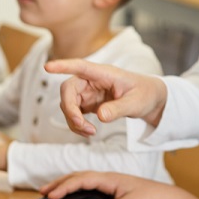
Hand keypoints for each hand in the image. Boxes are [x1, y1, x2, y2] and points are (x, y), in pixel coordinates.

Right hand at [40, 171, 192, 198]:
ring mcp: (110, 185)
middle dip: (60, 183)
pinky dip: (76, 193)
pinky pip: (89, 190)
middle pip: (79, 177)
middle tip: (43, 192)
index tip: (51, 194)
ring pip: (83, 183)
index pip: (82, 178)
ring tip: (51, 194)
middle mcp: (109, 179)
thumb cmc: (153, 198)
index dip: (65, 186)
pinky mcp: (113, 193)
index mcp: (111, 178)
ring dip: (66, 187)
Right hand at [46, 59, 167, 136]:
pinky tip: (89, 131)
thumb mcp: (136, 103)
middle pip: (68, 89)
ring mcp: (89, 92)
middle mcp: (93, 80)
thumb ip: (118, 109)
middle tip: (80, 125)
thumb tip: (100, 116)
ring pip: (68, 104)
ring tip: (90, 132)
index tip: (47, 67)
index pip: (81, 67)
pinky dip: (77, 124)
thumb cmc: (145, 94)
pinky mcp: (88, 103)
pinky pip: (74, 113)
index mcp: (104, 73)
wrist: (150, 100)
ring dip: (73, 120)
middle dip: (69, 109)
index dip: (63, 66)